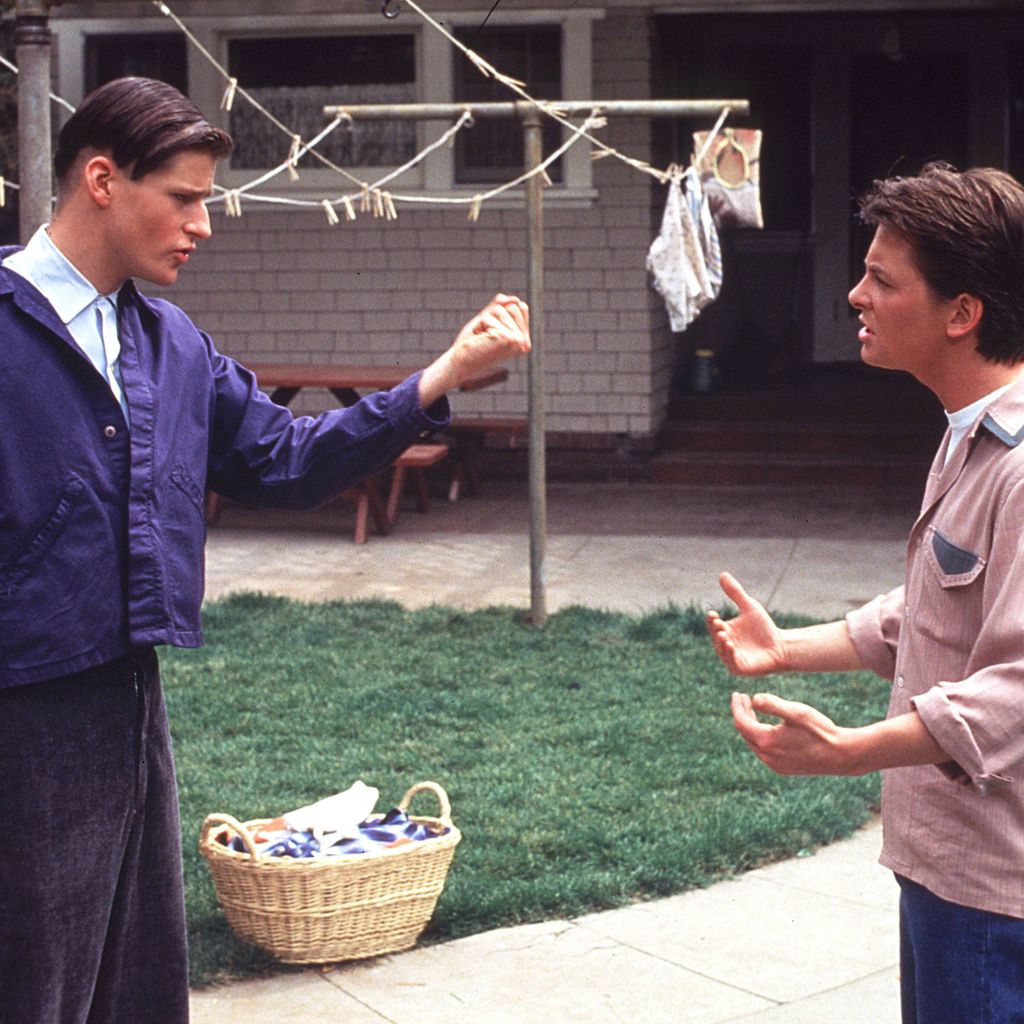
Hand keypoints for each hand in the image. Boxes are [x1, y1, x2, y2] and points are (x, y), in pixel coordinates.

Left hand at [418, 294, 529, 406]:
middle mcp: (524, 342)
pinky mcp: (505, 338)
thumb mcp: (489, 320)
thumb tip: (515, 299)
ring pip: (500, 309)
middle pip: (512, 306)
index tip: (492, 332)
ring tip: (482, 337)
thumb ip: (501, 307)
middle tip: (486, 335)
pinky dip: (479, 326)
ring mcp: (517, 341)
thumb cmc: (473, 344)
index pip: (519, 307)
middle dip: (493, 315)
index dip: (501, 313)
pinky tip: (479, 340)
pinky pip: (488, 317)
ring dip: (485, 321)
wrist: (461, 364)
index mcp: (524, 340)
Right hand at [706, 572, 785, 675]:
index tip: (714, 614)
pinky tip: (731, 645)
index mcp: (725, 631)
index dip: (712, 620)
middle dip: (716, 631)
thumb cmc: (765, 628)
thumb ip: (735, 593)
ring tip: (724, 635)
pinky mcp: (739, 668)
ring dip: (721, 643)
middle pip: (716, 637)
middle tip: (719, 624)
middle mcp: (724, 644)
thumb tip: (722, 574)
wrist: (782, 646)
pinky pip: (731, 662)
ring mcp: (731, 657)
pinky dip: (729, 655)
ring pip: (721, 651)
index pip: (713, 625)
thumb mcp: (749, 607)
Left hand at [731, 692, 856, 775]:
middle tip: (744, 699)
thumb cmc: (821, 730)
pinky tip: (767, 728)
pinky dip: (760, 738)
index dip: (737, 706)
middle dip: (743, 714)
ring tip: (753, 710)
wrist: (841, 755)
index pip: (741, 722)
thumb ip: (773, 704)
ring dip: (751, 726)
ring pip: (754, 743)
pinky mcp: (782, 769)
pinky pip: (764, 752)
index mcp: (767, 741)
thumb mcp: (797, 712)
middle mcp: (767, 756)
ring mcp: (774, 765)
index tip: (738, 693)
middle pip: (745, 732)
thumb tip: (754, 698)